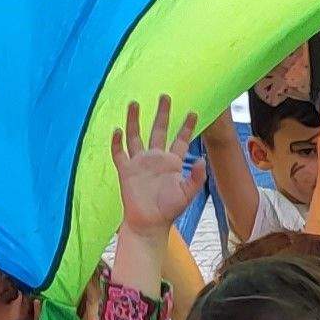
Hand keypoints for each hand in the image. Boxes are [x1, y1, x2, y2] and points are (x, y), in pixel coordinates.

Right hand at [111, 95, 202, 235]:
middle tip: (165, 96)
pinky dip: (117, 142)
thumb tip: (202, 159)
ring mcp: (139, 163)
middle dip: (162, 113)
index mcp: (172, 162)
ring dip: (134, 120)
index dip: (187, 126)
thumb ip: (197, 177)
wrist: (149, 223)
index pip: (180, 139)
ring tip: (134, 103)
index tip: (194, 112)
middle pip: (158, 130)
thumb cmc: (169, 210)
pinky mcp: (126, 170)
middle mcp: (156, 158)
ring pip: (135, 136)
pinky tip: (116, 130)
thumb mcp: (187, 194)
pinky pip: (119, 153)